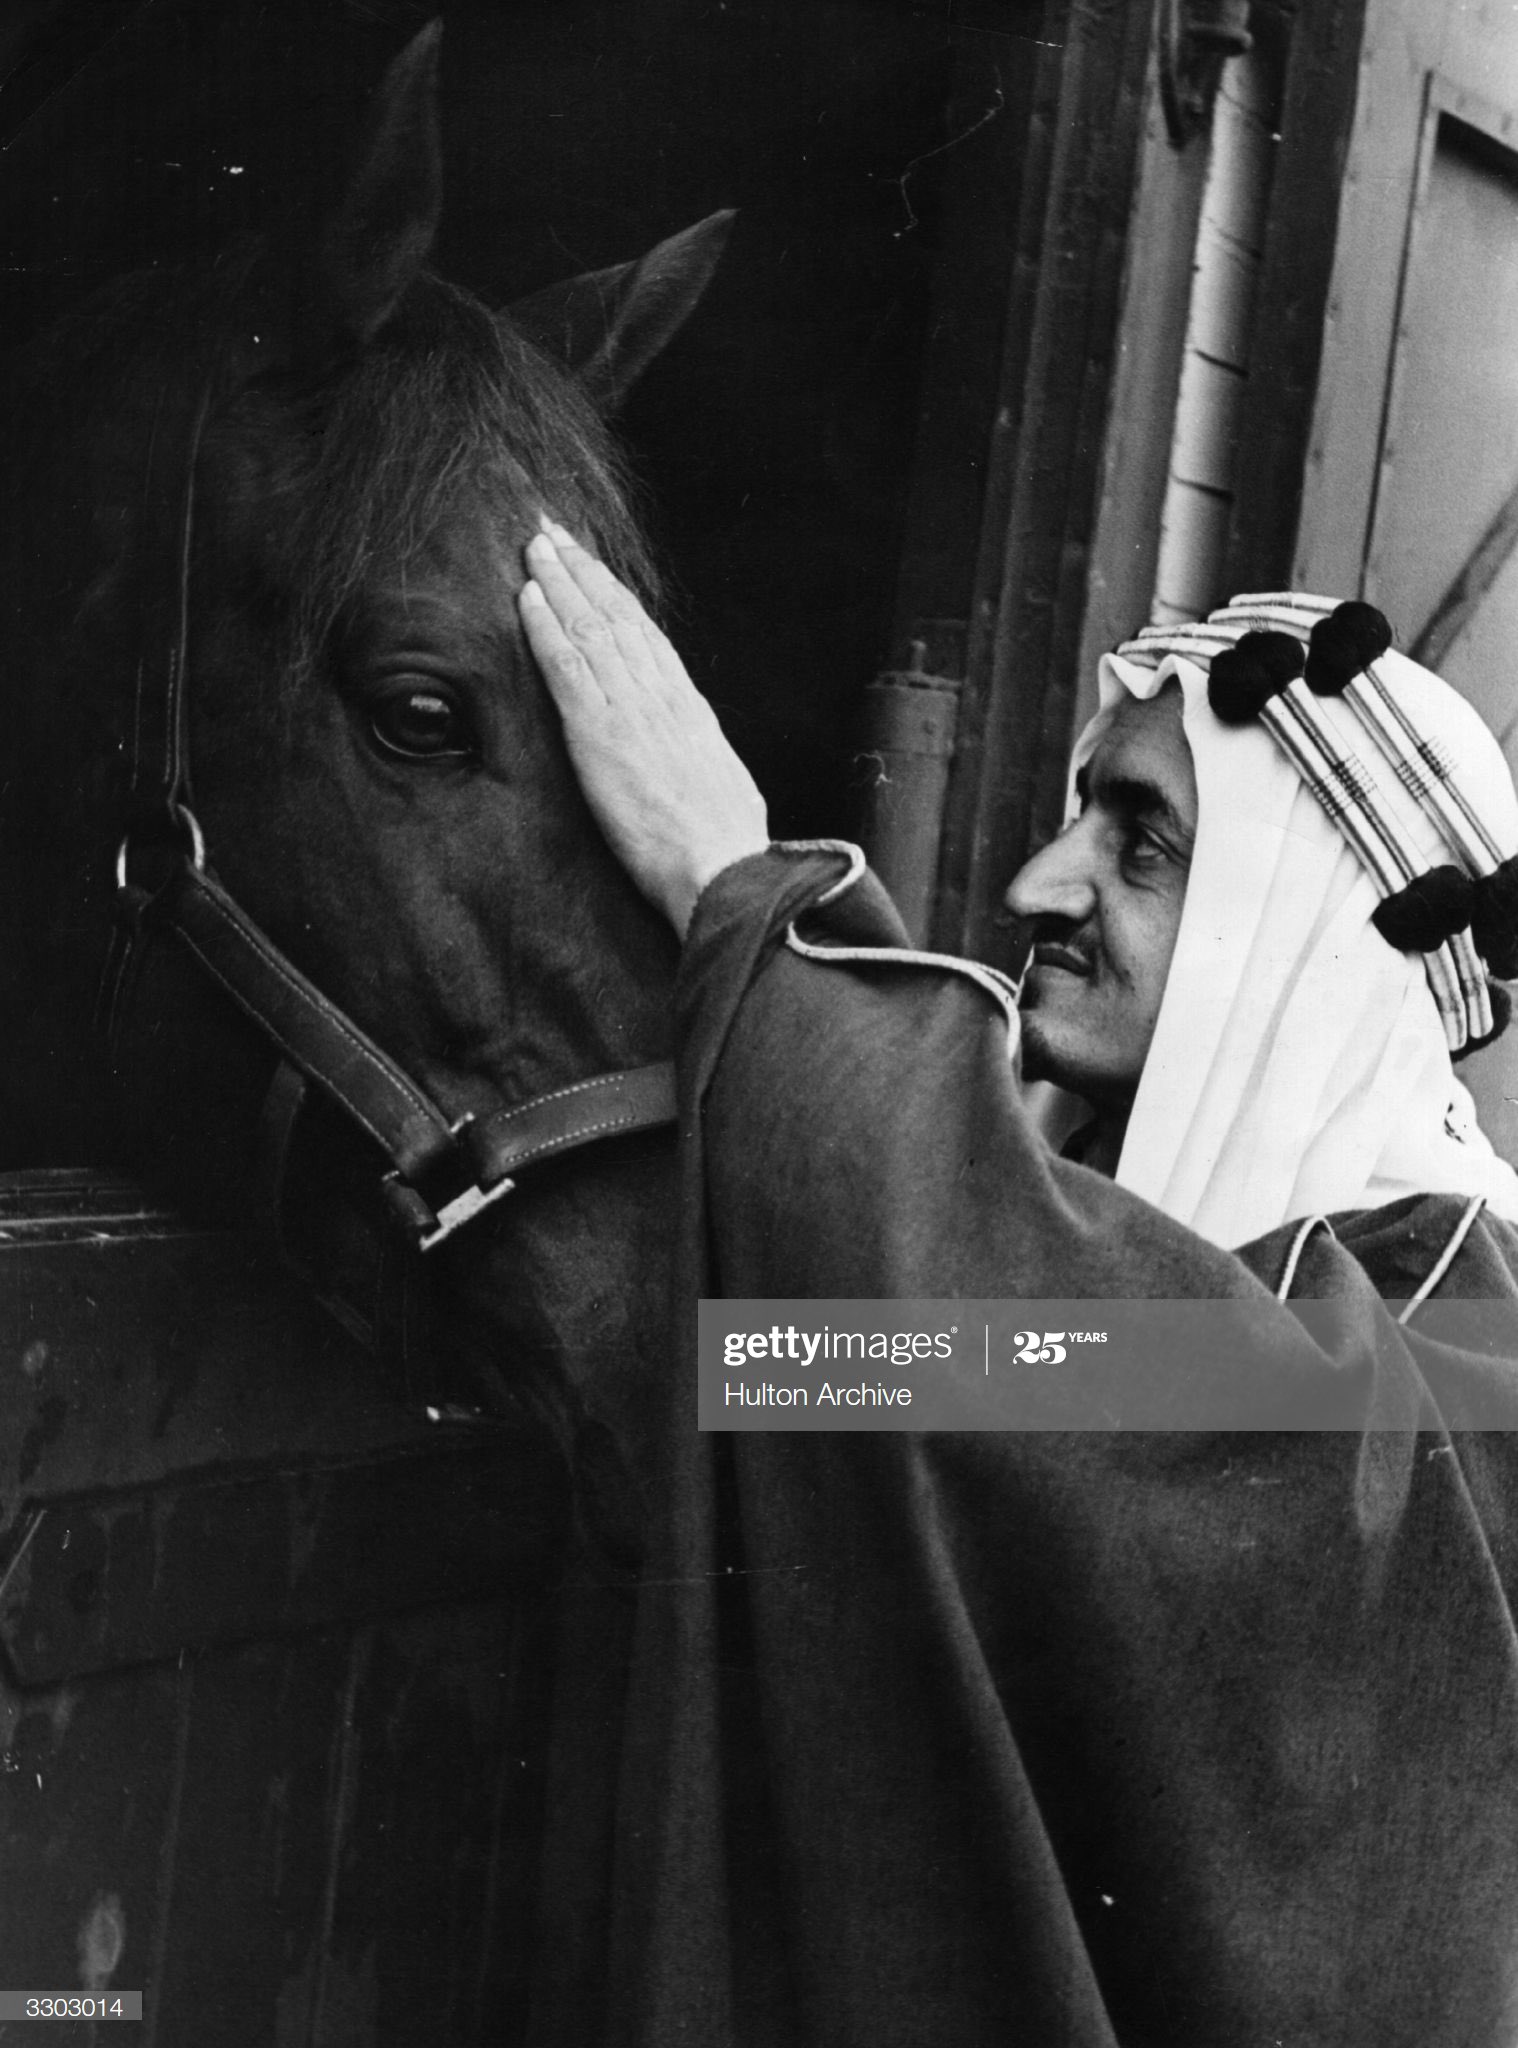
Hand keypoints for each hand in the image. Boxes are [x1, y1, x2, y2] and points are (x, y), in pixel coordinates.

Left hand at [519, 519, 769, 935]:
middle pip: (617, 616)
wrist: (723, 871)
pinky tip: (526, 598)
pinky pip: (567, 667)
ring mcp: (631, 711)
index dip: (616, 596)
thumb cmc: (726, 848)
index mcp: (691, 710)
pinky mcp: (600, 735)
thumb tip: (691, 756)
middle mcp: (662, 698)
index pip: (647, 636)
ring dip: (559, 581)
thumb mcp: (722, 788)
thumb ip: (698, 760)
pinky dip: (545, 627)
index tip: (594, 567)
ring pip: (591, 628)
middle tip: (552, 530)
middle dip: (583, 569)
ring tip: (534, 546)